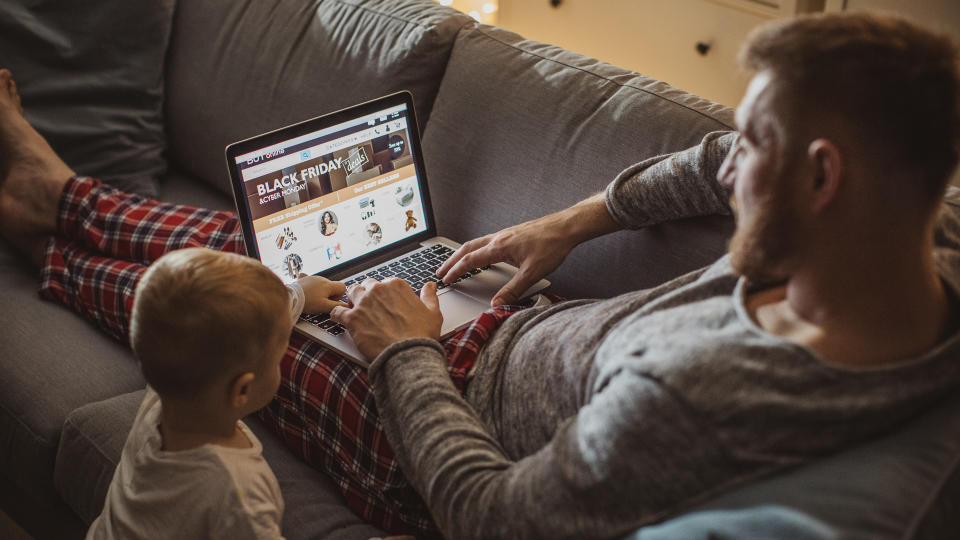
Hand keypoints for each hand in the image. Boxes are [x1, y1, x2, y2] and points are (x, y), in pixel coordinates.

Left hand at [296, 275, 348, 313]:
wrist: (290, 297)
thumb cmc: (307, 302)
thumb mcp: (324, 307)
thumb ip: (337, 307)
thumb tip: (347, 307)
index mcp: (328, 285)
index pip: (343, 287)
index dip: (339, 296)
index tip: (331, 302)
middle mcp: (322, 279)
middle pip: (332, 287)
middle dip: (329, 295)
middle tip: (320, 303)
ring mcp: (313, 278)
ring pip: (322, 285)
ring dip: (320, 292)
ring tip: (311, 300)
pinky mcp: (304, 279)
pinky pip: (311, 281)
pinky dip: (311, 287)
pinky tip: (307, 292)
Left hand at [330, 278, 442, 358]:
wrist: (409, 355)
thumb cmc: (422, 335)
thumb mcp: (433, 312)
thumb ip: (429, 296)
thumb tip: (430, 286)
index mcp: (396, 286)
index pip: (385, 283)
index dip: (385, 295)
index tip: (386, 305)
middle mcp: (378, 290)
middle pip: (367, 286)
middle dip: (368, 295)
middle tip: (372, 309)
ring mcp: (363, 303)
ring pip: (351, 293)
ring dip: (353, 300)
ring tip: (357, 312)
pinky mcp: (352, 319)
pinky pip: (337, 311)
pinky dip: (337, 315)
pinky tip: (341, 319)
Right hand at [437, 193, 618, 305]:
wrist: (566, 227)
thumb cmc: (552, 245)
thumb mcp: (532, 273)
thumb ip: (513, 290)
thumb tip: (496, 304)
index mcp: (499, 247)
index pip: (470, 260)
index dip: (455, 271)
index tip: (445, 280)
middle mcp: (499, 238)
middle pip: (467, 248)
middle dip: (451, 260)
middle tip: (440, 271)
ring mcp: (505, 234)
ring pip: (476, 243)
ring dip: (462, 254)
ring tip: (455, 263)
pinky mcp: (512, 234)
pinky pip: (486, 241)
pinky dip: (476, 249)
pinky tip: (482, 255)